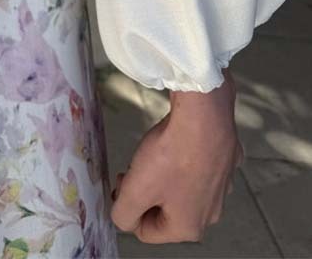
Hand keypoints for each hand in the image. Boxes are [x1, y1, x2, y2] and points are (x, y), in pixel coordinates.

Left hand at [111, 69, 243, 243]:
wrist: (204, 117)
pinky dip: (185, 156)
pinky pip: (198, 166)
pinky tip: (179, 140)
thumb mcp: (135, 191)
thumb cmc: (170, 155)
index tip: (122, 180)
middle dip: (146, 190)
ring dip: (164, 174)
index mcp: (189, 227)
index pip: (146, 231)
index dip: (127, 206)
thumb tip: (123, 219)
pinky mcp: (227, 162)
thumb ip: (123, 214)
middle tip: (136, 167)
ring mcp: (222, 187)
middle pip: (165, 210)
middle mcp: (210, 214)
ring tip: (156, 151)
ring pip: (181, 187)